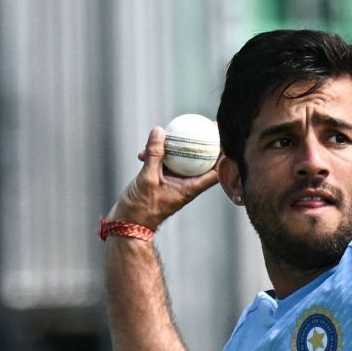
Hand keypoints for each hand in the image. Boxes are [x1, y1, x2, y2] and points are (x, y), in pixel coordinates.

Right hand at [106, 127, 220, 230]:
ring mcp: (173, 184)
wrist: (128, 224)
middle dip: (204, 145)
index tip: (223, 138)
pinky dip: (155, 157)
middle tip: (206, 126)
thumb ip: (155, 155)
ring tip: (169, 133)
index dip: (222, 155)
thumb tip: (161, 131)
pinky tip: (142, 152)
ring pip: (180, 161)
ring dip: (174, 148)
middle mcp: (185, 185)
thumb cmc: (141, 207)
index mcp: (190, 188)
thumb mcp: (148, 178)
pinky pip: (163, 165)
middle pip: (201, 163)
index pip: (214, 171)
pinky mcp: (161, 182)